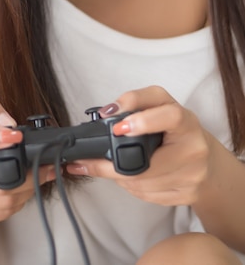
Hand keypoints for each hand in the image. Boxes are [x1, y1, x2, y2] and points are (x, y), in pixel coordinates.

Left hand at [67, 85, 212, 205]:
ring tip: (110, 166)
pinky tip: (128, 178)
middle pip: (147, 163)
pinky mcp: (187, 196)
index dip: (143, 121)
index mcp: (186, 121)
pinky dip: (131, 187)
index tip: (118, 127)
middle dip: (112, 163)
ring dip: (118, 176)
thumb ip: (136, 101)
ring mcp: (192, 176)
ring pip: (142, 183)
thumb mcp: (160, 105)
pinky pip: (148, 195)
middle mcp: (194, 149)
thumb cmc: (176, 129)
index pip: (170, 117)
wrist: (208, 161)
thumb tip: (107, 112)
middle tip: (89, 159)